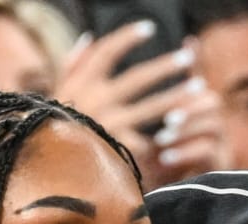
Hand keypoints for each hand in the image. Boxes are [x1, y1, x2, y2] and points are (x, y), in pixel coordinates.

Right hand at [56, 24, 229, 189]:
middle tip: (188, 59)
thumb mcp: (58, 94)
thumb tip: (89, 36)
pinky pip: (151, 140)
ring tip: (200, 88)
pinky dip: (168, 134)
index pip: (107, 52)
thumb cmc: (55, 129)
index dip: (128, 37)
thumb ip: (73, 64)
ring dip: (178, 96)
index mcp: (81, 84)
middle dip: (166, 66)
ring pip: (153, 106)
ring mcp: (109, 126)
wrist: (47, 170)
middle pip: (139, 77)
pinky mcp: (120, 150)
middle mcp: (96, 102)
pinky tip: (187, 128)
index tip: (149, 29)